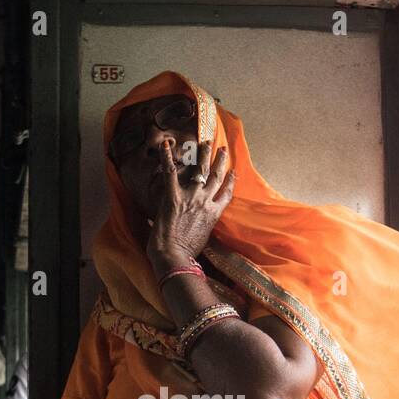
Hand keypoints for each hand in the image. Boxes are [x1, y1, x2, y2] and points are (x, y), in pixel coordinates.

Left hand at [146, 141, 234, 273]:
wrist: (175, 257)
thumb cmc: (187, 253)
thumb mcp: (203, 239)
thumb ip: (202, 226)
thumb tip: (195, 225)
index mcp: (214, 214)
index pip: (226, 193)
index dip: (230, 181)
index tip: (233, 171)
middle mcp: (205, 202)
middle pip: (216, 176)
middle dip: (220, 161)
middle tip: (222, 149)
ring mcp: (190, 197)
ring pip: (200, 170)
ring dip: (204, 153)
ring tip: (206, 141)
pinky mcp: (173, 196)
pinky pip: (170, 172)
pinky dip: (167, 157)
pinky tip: (165, 144)